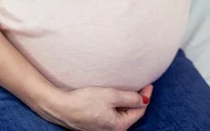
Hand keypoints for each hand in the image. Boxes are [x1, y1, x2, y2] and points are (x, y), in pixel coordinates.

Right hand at [39, 84, 153, 130]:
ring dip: (125, 102)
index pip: (139, 110)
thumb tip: (144, 100)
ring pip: (120, 114)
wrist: (61, 107)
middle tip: (140, 85)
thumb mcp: (110, 96)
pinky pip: (110, 114)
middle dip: (136, 100)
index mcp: (119, 126)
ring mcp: (102, 128)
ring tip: (127, 89)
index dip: (145, 96)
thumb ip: (129, 98)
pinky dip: (114, 105)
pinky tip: (112, 96)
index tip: (149, 83)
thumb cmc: (85, 101)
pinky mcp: (94, 124)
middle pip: (130, 113)